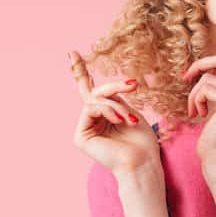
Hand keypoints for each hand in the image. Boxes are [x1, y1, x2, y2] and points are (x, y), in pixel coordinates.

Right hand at [68, 50, 159, 175]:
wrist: (142, 163)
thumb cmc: (142, 143)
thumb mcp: (130, 113)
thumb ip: (114, 100)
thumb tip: (104, 90)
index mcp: (103, 117)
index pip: (91, 92)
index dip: (80, 72)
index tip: (73, 53)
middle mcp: (91, 122)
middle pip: (94, 93)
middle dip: (114, 87)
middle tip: (133, 85)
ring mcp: (84, 129)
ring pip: (94, 99)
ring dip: (116, 105)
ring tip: (130, 119)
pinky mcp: (80, 136)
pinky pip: (91, 109)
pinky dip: (108, 111)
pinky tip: (121, 121)